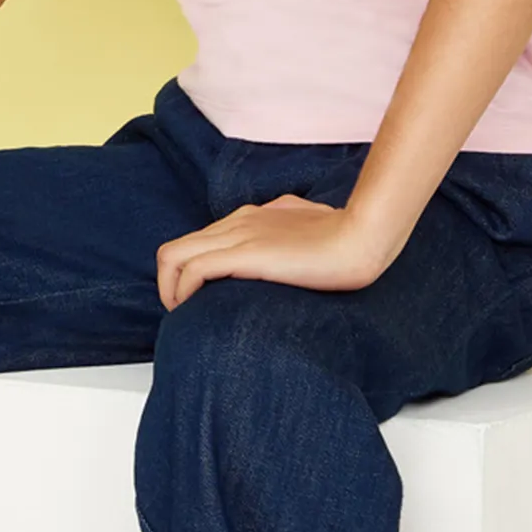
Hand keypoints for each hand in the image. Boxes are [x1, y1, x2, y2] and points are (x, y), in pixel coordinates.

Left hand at [155, 195, 381, 310]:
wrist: (362, 237)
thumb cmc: (346, 237)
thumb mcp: (310, 228)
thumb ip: (291, 232)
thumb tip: (292, 246)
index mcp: (252, 216)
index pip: (199, 240)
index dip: (188, 272)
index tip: (198, 298)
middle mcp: (238, 221)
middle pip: (176, 249)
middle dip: (169, 284)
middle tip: (185, 312)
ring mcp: (239, 236)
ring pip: (173, 257)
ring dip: (170, 291)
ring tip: (185, 315)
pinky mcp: (245, 254)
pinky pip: (194, 270)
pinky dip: (184, 292)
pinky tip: (195, 311)